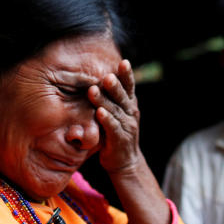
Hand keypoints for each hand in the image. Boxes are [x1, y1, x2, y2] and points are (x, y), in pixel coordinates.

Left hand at [87, 59, 141, 176]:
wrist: (125, 162)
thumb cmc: (117, 133)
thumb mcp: (117, 113)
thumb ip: (111, 98)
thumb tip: (97, 77)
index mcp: (129, 104)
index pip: (129, 87)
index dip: (127, 75)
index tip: (123, 62)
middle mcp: (131, 113)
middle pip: (122, 96)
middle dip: (115, 85)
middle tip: (107, 75)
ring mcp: (127, 126)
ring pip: (115, 110)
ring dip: (104, 100)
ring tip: (93, 90)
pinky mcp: (120, 139)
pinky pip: (113, 128)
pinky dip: (106, 120)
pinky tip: (99, 112)